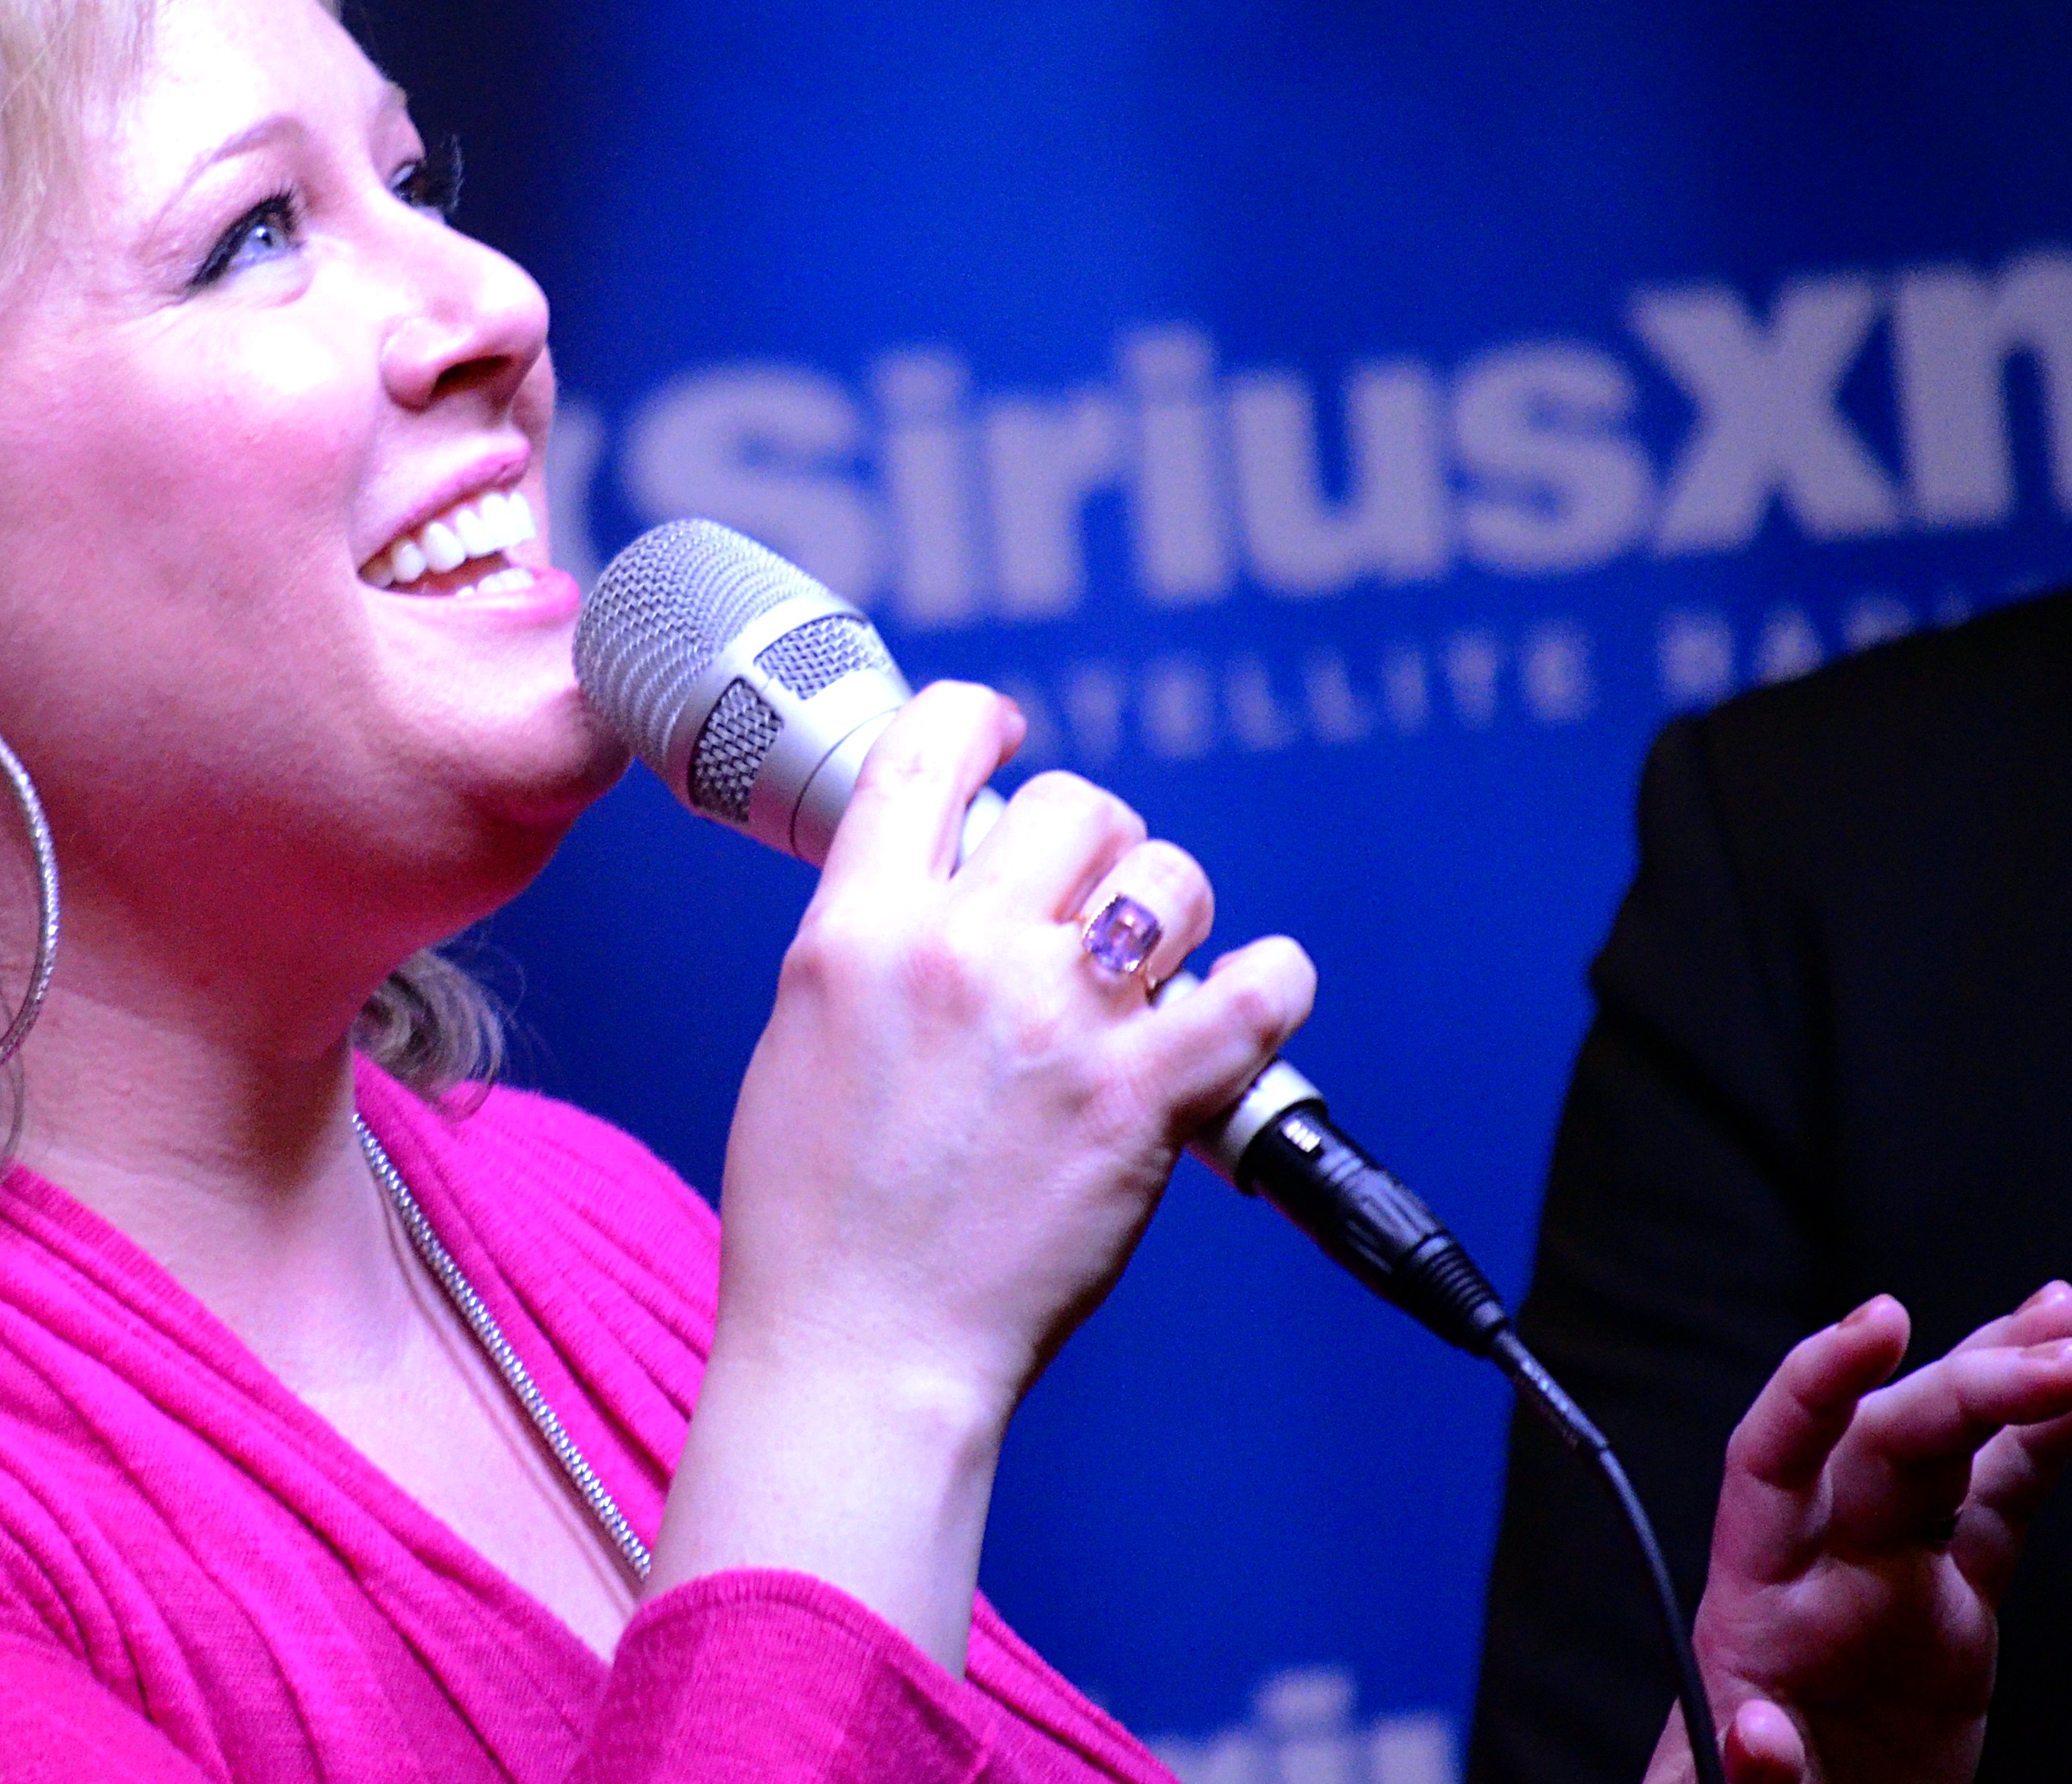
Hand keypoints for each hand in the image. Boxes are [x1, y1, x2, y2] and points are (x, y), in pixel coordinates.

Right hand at [647, 683, 1314, 1664]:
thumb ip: (869, 936)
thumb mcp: (801, 1030)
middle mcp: (959, 950)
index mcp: (857, 926)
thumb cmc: (815, 1212)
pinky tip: (1254, 993)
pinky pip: (1257, 989)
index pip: (930, 747)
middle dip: (1092, 843)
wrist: (857, 1349)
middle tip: (1084, 903)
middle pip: (1075, 806)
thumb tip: (944, 873)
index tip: (1006, 738)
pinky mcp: (1141, 1100)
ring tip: (1153, 967)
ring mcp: (1057, 1021)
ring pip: (1169, 879)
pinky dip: (1271, 983)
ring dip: (1172, 913)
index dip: (981, 721)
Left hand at [1647, 1284, 2071, 1783]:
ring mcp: (1888, 1575)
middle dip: (1965, 1388)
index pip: (1773, 1457)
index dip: (1819, 1383)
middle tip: (2056, 1350)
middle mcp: (1819, 1564)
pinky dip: (2041, 1451)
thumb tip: (1757, 1733)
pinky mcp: (1950, 1608)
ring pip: (1945, 1453)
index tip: (1881, 1322)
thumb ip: (1744, 1769)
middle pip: (1883, 1444)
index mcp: (1751, 1603)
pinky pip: (1998, 1509)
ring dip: (2004, 1386)